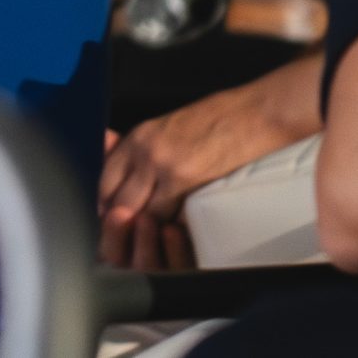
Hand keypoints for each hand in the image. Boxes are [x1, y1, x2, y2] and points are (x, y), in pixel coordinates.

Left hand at [99, 82, 303, 265]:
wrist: (252, 115)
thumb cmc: (216, 120)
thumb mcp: (168, 128)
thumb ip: (144, 151)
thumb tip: (126, 178)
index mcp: (138, 137)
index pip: (106, 178)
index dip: (105, 203)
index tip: (109, 218)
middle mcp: (144, 151)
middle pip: (119, 200)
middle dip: (121, 223)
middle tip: (126, 239)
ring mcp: (163, 167)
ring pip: (141, 213)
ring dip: (146, 230)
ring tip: (150, 242)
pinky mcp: (186, 181)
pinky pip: (168, 215)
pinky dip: (170, 229)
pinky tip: (174, 235)